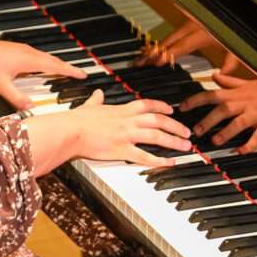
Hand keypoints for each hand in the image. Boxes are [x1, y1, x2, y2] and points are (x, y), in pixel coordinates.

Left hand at [0, 38, 85, 110]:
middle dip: (66, 66)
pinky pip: (35, 55)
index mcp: (26, 59)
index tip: (83, 74)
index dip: (70, 70)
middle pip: (52, 59)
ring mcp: (20, 49)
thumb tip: (31, 108)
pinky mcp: (14, 49)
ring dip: (56, 63)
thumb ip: (16, 97)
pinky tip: (41, 66)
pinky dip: (45, 60)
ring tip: (65, 70)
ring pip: (43, 56)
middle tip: (79, 73)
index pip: (54, 64)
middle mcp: (26, 52)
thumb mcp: (0, 85)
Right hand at [24, 90, 192, 174]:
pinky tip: (170, 163)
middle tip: (187, 132)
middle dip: (175, 125)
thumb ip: (96, 100)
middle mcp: (127, 121)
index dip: (161, 106)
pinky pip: (144, 156)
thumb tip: (98, 93)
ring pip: (156, 136)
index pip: (146, 105)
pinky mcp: (121, 150)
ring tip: (185, 146)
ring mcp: (126, 135)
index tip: (171, 110)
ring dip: (173, 141)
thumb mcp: (89, 105)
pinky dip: (159, 160)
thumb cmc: (76, 120)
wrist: (70, 130)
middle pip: (158, 120)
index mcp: (120, 110)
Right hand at [135, 20, 238, 72]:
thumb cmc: (235, 32)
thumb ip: (230, 64)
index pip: (181, 46)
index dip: (168, 55)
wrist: (232, 15)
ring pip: (167, 38)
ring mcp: (188, 25)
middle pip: (169, 42)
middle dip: (153, 53)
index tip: (157, 62)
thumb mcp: (236, 49)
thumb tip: (220, 76)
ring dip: (153, 48)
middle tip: (141, 62)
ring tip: (140, 57)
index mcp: (203, 34)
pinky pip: (170, 35)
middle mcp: (192, 27)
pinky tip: (148, 47)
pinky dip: (159, 42)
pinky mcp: (187, 24)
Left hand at [178, 74, 256, 153]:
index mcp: (239, 94)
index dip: (196, 99)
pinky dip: (251, 144)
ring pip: (239, 122)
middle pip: (223, 109)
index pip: (213, 94)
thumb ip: (230, 81)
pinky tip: (242, 151)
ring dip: (226, 131)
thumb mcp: (250, 83)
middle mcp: (246, 103)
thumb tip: (214, 76)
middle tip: (195, 130)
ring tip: (215, 141)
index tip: (182, 107)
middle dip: (208, 119)